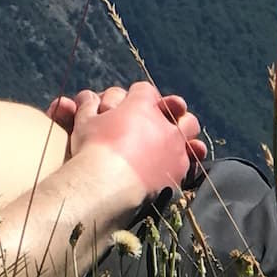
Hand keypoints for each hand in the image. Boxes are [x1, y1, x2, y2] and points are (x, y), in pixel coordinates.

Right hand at [48, 83, 205, 196]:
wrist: (107, 185)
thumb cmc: (92, 151)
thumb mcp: (83, 123)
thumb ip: (88, 106)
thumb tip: (88, 97)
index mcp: (140, 105)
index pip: (145, 90)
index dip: (136, 96)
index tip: (128, 105)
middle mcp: (163, 122)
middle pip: (175, 105)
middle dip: (169, 109)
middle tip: (156, 120)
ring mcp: (175, 145)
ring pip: (190, 128)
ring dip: (183, 130)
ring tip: (172, 140)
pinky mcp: (180, 169)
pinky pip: (192, 158)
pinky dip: (186, 158)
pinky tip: (175, 163)